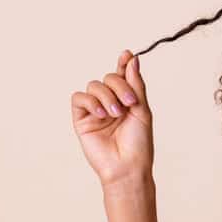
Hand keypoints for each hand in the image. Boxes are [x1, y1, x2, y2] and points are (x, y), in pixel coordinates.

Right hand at [71, 50, 154, 186]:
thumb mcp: (142, 110)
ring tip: (116, 114)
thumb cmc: (138, 143)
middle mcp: (110, 102)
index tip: (127, 54)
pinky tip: (102, 114)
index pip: (122, 76)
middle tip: (130, 103)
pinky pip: (79, 98)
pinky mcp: (81, 119)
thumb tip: (132, 59)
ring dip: (107, 96)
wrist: (127, 166)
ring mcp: (95, 110)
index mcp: (126, 100)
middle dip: (120, 86)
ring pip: (94, 85)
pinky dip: (91, 102)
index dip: (123, 63)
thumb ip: (136, 84)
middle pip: (108, 78)